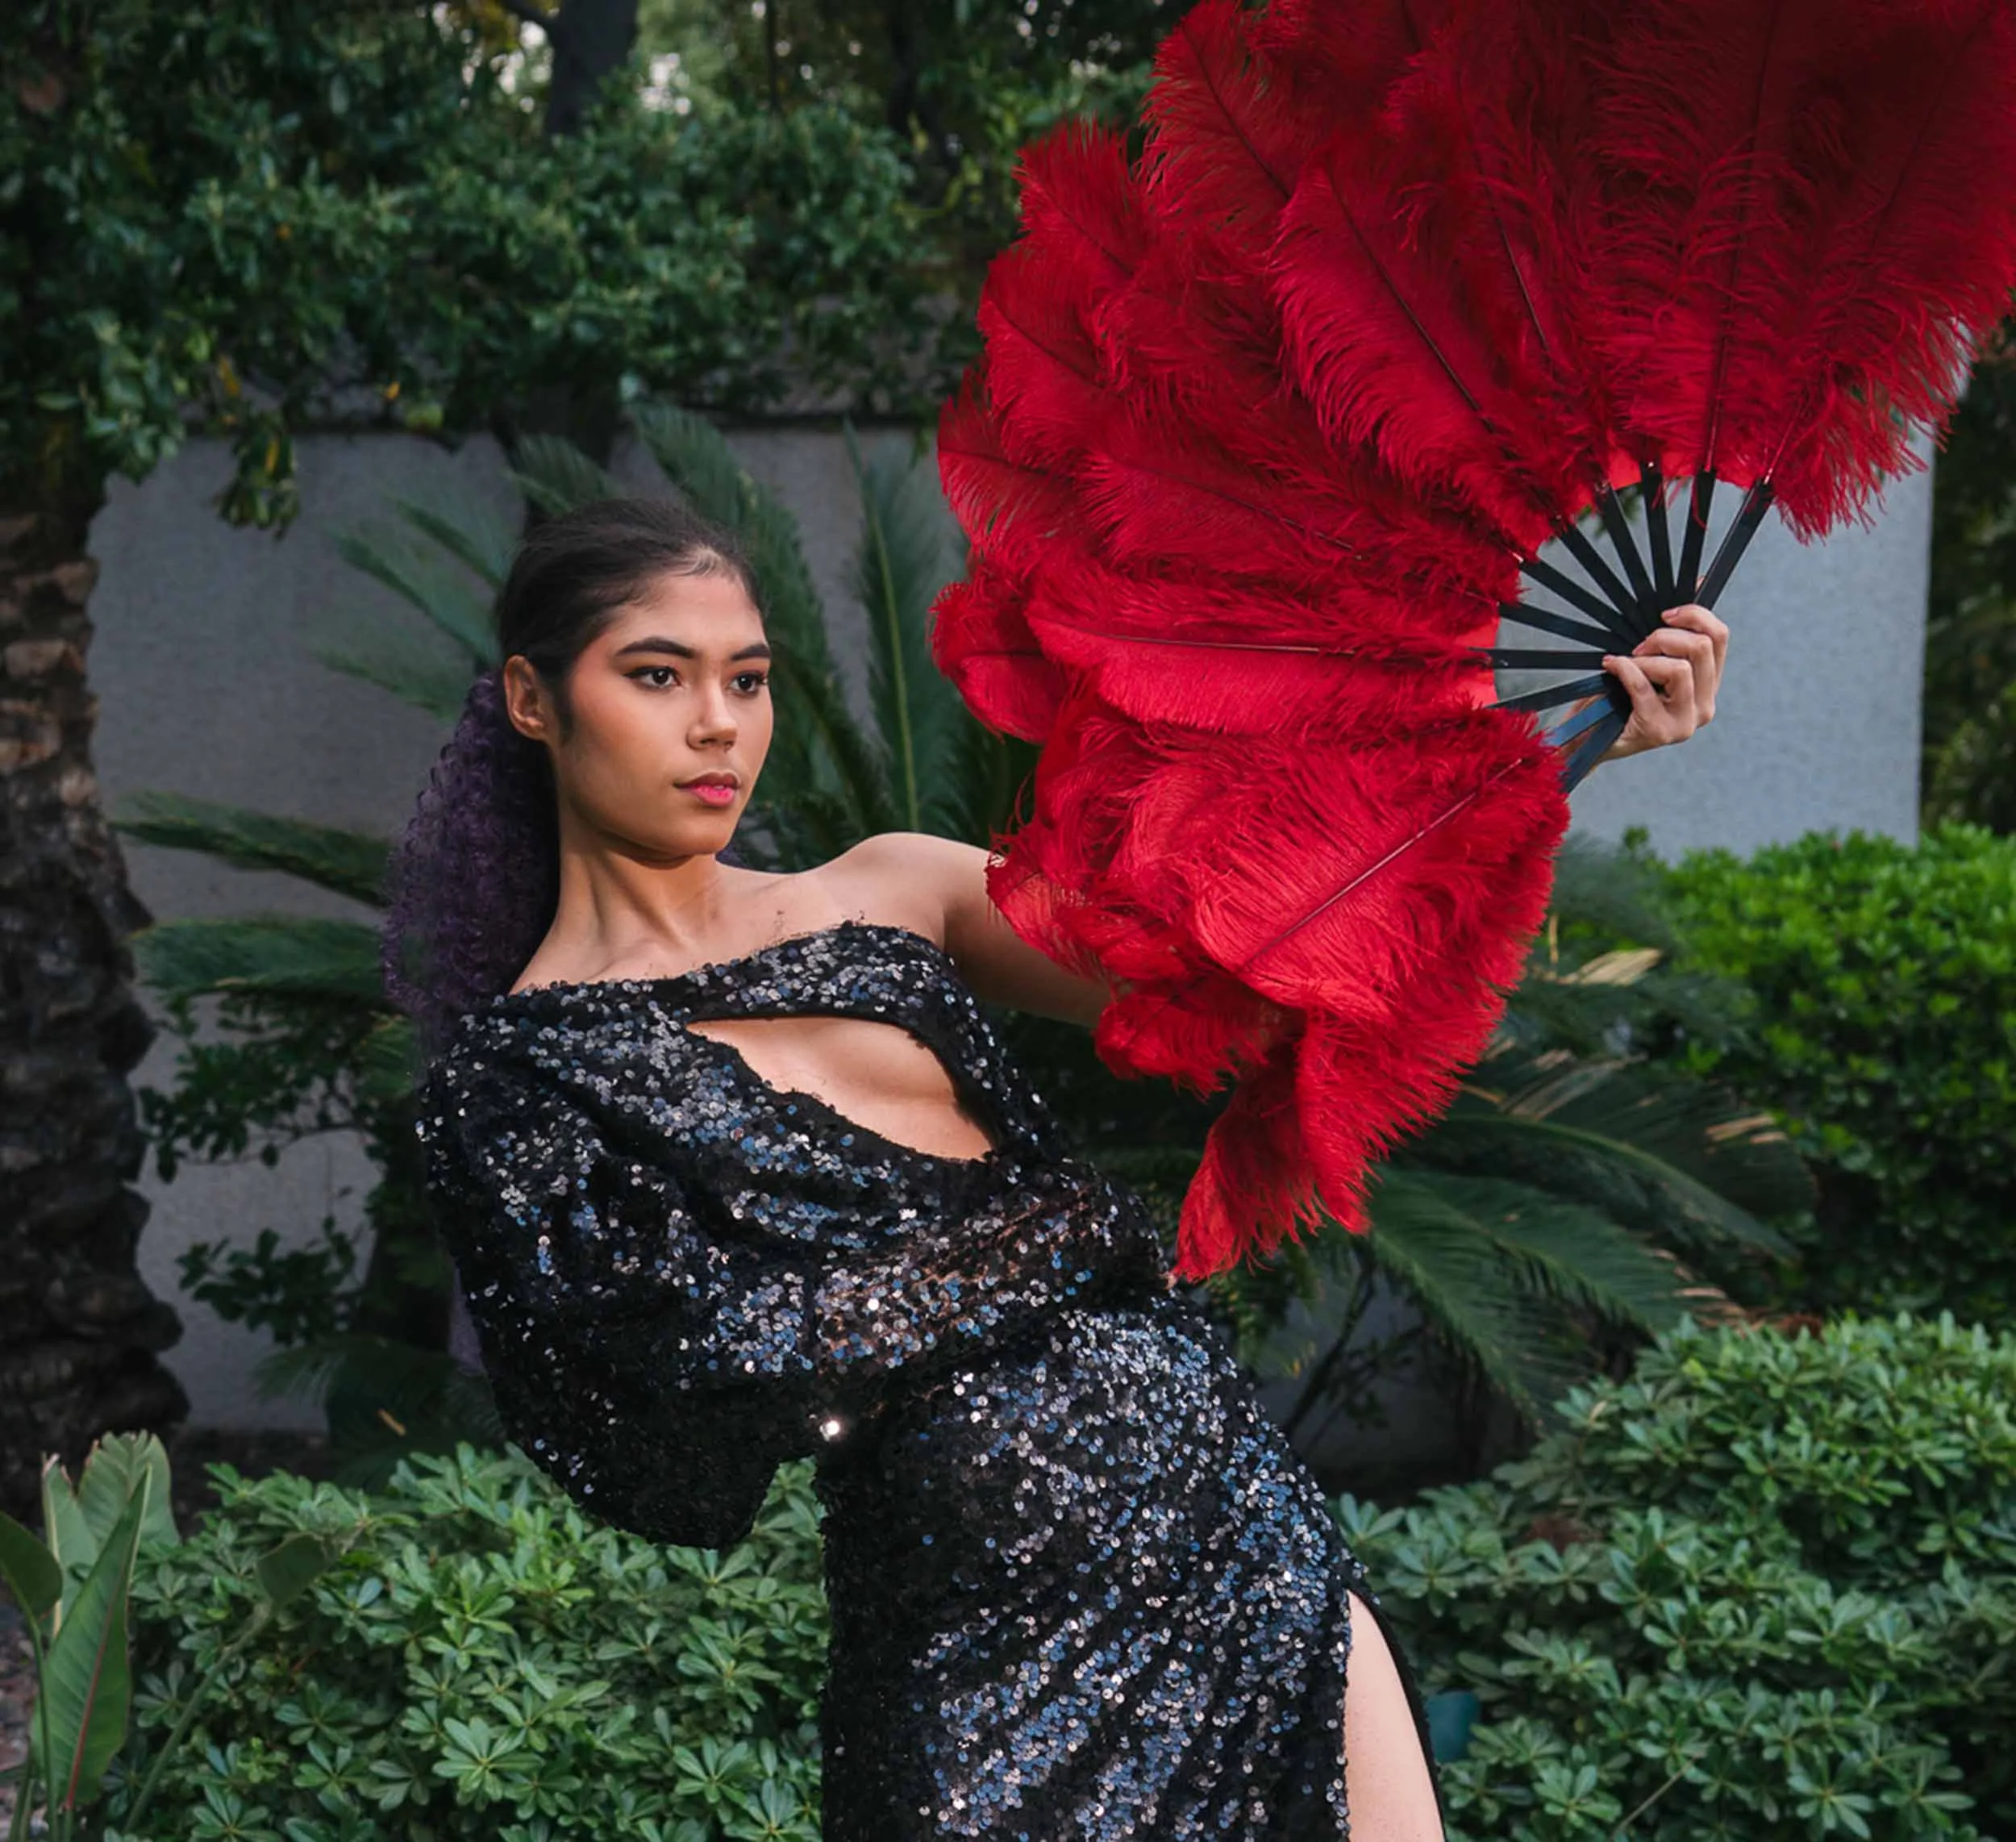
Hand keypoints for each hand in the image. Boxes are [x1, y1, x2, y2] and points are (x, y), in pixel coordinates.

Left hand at [1595, 603, 1727, 763]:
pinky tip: (1611, 666)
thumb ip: (1672, 630)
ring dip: (1645, 658)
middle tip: (1638, 645)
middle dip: (1664, 637)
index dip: (1695, 615)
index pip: (1720, 636)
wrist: (1589, 740)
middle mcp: (1705, 705)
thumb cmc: (1617, 696)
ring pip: (1679, 669)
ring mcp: (1686, 722)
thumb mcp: (1648, 659)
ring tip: (1625, 663)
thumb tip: (1695, 581)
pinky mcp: (1660, 731)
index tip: (1664, 614)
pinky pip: (1644, 687)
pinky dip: (1625, 670)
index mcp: (1708, 684)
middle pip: (1701, 648)